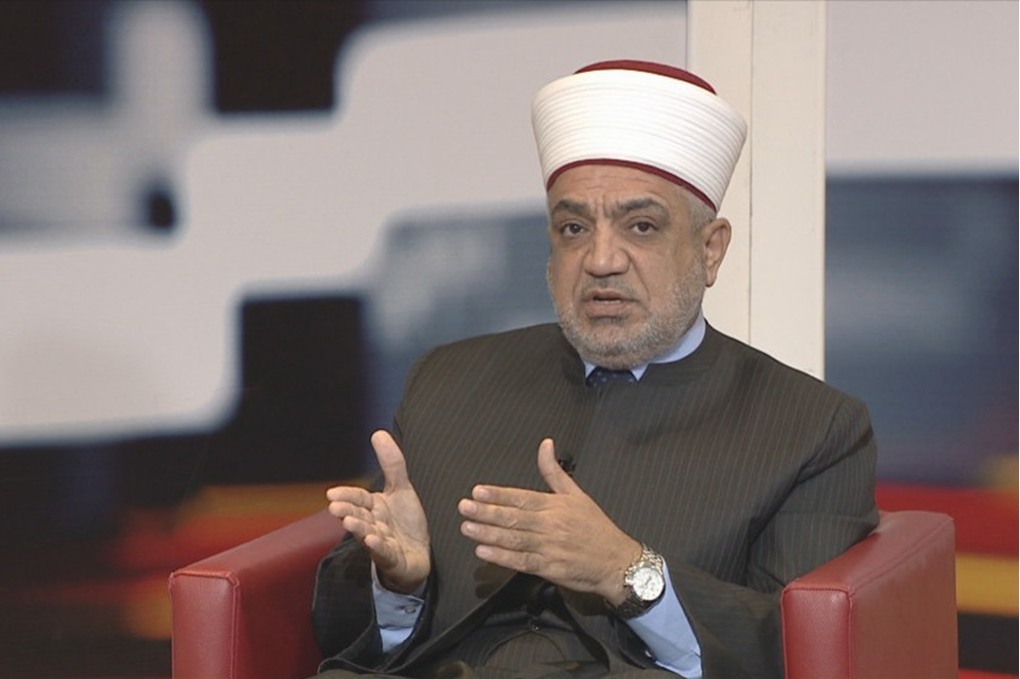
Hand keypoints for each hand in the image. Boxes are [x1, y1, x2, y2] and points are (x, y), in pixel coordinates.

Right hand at [326, 430, 429, 593]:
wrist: (417, 556)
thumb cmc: (404, 523)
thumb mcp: (401, 489)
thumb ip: (391, 463)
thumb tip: (378, 433)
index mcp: (374, 507)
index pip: (358, 499)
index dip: (347, 495)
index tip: (332, 493)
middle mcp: (374, 525)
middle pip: (359, 516)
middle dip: (347, 511)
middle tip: (335, 507)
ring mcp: (382, 543)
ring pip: (368, 535)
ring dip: (359, 529)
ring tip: (350, 522)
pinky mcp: (393, 559)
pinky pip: (384, 553)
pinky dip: (378, 547)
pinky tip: (373, 540)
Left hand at [457, 438, 641, 603]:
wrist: (618, 561)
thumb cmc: (597, 528)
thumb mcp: (577, 494)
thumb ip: (554, 471)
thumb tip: (545, 444)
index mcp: (555, 505)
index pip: (521, 497)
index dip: (498, 494)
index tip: (478, 491)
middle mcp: (550, 524)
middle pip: (514, 517)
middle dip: (487, 512)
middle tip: (465, 507)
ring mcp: (549, 547)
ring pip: (514, 538)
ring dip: (489, 533)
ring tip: (468, 527)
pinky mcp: (549, 568)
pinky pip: (521, 561)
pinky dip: (502, 557)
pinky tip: (485, 552)